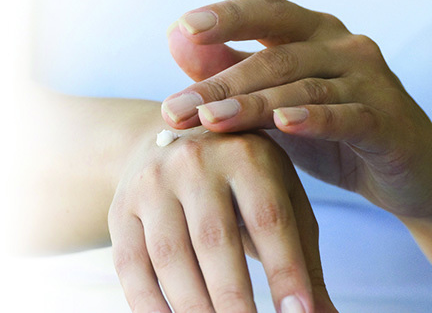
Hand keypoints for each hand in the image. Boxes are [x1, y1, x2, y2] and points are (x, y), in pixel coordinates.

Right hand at [108, 128, 336, 311]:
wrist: (176, 145)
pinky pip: (130, 265)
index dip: (285, 272)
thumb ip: (301, 257)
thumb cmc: (243, 179)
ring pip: (170, 257)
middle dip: (235, 301)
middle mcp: (195, 162)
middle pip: (215, 241)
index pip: (268, 220)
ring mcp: (153, 183)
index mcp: (246, 154)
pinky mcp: (122, 208)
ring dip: (194, 308)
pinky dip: (150, 305)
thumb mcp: (280, 198)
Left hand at [162, 0, 431, 218]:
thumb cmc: (336, 135)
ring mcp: (371, 81)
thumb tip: (176, 39)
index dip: (228, 16)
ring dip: (254, 104)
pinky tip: (285, 123)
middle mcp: (345, 48)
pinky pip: (349, 115)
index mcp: (317, 36)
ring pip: (305, 87)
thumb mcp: (278, 103)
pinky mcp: (388, 120)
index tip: (185, 28)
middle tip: (177, 108)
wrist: (410, 171)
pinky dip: (316, 119)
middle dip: (222, 83)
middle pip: (276, 57)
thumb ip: (232, 71)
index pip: (268, 12)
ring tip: (211, 120)